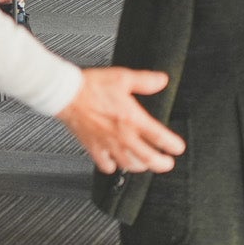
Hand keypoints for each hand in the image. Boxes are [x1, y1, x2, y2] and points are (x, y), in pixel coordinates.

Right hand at [57, 69, 183, 173]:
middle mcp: (122, 136)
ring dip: (141, 167)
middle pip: (148, 159)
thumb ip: (145, 81)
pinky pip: (106, 165)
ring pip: (129, 165)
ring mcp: (108, 144)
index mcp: (132, 119)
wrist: (66, 94)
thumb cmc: (91, 86)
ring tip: (145, 165)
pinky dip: (113, 167)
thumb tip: (162, 80)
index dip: (173, 145)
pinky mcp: (94, 148)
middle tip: (167, 163)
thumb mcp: (122, 77)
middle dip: (162, 164)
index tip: (177, 148)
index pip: (159, 138)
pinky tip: (115, 163)